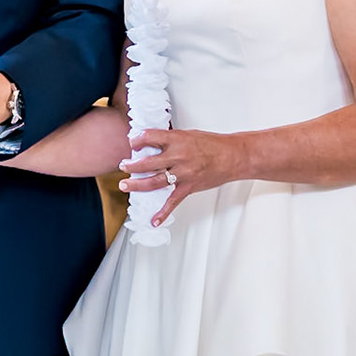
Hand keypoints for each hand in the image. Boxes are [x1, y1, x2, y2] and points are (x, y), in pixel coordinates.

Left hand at [119, 128, 242, 226]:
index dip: (137, 140)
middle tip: (122, 165)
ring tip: (125, 185)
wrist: (233, 156)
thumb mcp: (189, 135)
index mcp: (177, 140)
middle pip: (147, 163)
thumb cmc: (214, 144)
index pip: (150, 137)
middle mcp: (178, 156)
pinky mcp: (189, 187)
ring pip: (154, 181)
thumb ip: (172, 139)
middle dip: (131, 165)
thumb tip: (155, 142)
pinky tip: (154, 220)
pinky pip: (173, 202)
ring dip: (137, 184)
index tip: (132, 143)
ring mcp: (183, 173)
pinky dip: (163, 213)